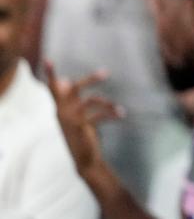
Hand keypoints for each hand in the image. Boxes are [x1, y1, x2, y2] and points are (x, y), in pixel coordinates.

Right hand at [44, 62, 122, 178]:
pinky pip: (99, 115)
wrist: (84, 159)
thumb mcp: (74, 116)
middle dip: (90, 79)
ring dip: (107, 103)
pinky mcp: (81, 127)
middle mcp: (62, 112)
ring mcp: (70, 120)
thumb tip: (67, 81)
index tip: (47, 60)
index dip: (50, 75)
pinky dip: (111, 113)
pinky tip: (121, 115)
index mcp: (60, 108)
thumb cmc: (81, 134)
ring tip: (118, 108)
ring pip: (90, 100)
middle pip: (74, 89)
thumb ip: (71, 99)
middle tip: (106, 73)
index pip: (52, 89)